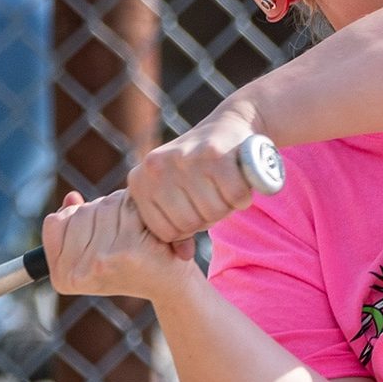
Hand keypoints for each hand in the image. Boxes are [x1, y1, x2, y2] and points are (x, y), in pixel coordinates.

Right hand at [43, 189, 196, 300]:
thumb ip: (75, 224)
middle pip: (79, 212)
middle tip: (124, 235)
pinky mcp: (127, 251)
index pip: (54, 221)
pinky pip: (124, 206)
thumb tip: (72, 197)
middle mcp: (76, 273)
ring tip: (135, 232)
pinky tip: (147, 228)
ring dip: (121, 208)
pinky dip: (138, 208)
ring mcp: (100, 262)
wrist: (171, 283)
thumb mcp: (95, 248)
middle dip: (102, 212)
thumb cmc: (131, 264)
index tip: (100, 237)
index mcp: (62, 277)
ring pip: (102, 205)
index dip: (77, 218)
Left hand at [127, 109, 262, 243]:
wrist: (227, 125)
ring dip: (227, 207)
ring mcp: (184, 159)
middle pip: (189, 224)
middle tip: (214, 198)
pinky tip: (238, 181)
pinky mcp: (214, 153)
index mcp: (139, 181)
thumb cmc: (198, 170)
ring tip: (224, 188)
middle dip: (208, 218)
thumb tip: (182, 256)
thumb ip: (173, 225)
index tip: (195, 210)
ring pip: (213, 212)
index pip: (165, 232)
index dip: (186, 229)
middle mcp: (156, 168)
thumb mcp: (175, 194)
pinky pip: (234, 198)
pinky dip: (243, 196)